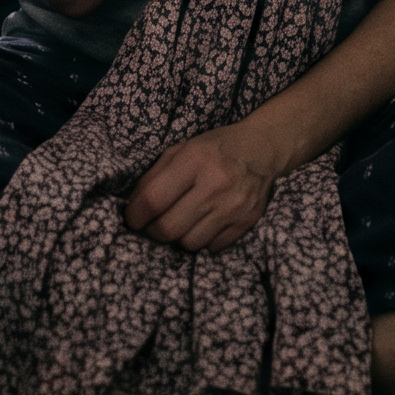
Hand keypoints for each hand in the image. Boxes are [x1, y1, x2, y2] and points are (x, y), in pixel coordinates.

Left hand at [123, 123, 284, 252]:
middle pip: (169, 228)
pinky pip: (212, 247)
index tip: (131, 219)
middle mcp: (216, 184)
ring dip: (179, 236)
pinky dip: (203, 240)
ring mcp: (234, 206)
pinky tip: (203, 223)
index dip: (135, 215)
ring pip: (190, 243)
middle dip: (154, 231)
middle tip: (152, 225)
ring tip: (181, 222)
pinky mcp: (247, 221)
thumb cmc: (215, 148)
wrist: (263, 149)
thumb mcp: (182, 148)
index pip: (154, 199)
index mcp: (194, 160)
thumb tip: (133, 207)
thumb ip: (155, 175)